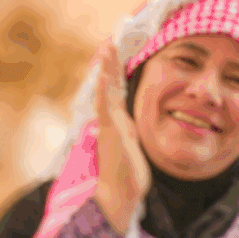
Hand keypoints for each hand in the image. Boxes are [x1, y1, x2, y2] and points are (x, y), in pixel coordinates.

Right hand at [93, 43, 150, 234]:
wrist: (120, 193)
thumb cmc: (128, 176)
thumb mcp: (134, 148)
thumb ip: (132, 134)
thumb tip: (132, 126)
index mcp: (117, 124)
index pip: (115, 94)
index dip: (114, 75)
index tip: (115, 57)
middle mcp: (110, 122)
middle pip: (108, 87)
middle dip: (108, 65)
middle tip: (108, 43)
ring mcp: (108, 125)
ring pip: (105, 91)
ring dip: (105, 68)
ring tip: (105, 47)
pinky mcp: (109, 131)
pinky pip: (105, 106)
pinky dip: (104, 88)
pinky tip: (104, 74)